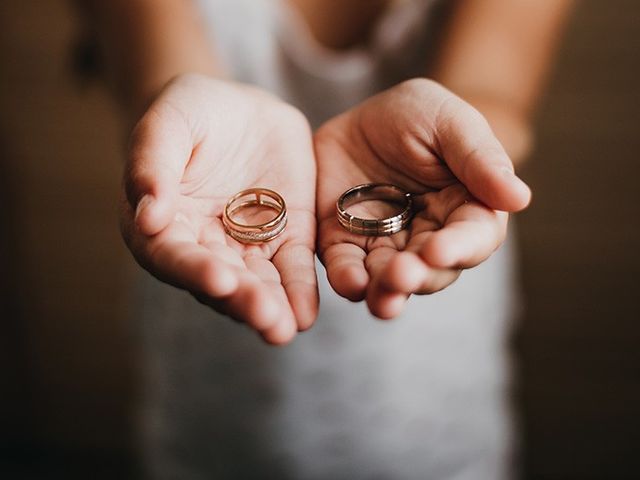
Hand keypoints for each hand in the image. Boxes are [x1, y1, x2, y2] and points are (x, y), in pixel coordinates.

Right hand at [121, 74, 317, 343]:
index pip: (174, 256)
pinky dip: (299, 289)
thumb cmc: (190, 113)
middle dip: (243, 300)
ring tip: (284, 328)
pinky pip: (292, 266)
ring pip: (258, 283)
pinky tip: (306, 312)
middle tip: (265, 319)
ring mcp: (247, 245)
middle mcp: (204, 246)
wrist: (239, 108)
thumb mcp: (168, 124)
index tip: (219, 280)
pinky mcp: (285, 237)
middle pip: (221, 281)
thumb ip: (152, 165)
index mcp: (164, 225)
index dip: (195, 270)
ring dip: (272, 307)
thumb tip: (147, 218)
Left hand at [315, 79, 530, 318]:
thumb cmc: (417, 116)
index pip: (473, 238)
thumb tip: (519, 198)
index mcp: (466, 209)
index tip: (440, 251)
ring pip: (390, 281)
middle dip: (419, 277)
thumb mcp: (449, 122)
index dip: (459, 248)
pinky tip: (350, 283)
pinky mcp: (347, 246)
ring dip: (386, 293)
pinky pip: (348, 270)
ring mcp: (386, 246)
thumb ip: (480, 158)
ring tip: (381, 299)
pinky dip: (348, 280)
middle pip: (432, 270)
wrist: (360, 116)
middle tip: (402, 276)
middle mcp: (429, 237)